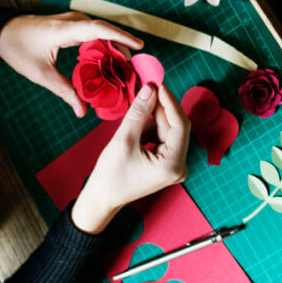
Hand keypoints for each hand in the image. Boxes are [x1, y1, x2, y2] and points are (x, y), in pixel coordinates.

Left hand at [0, 12, 143, 116]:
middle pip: (106, 31)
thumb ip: (64, 91)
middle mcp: (73, 21)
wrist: (1, 32)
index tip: (140, 46)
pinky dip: (105, 44)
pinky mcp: (73, 23)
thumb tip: (81, 111)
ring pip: (102, 31)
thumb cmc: (18, 49)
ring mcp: (73, 20)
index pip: (100, 29)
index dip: (121, 37)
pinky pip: (95, 32)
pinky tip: (109, 59)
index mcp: (65, 30)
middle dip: (123, 47)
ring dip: (115, 46)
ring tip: (125, 66)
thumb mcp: (40, 74)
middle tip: (134, 68)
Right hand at [72, 84, 190, 233]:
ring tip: (133, 118)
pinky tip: (135, 131)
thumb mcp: (123, 139)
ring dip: (152, 120)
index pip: (180, 125)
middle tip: (148, 88)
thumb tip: (150, 89)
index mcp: (173, 165)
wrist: (101, 198)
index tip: (159, 84)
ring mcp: (175, 166)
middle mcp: (180, 167)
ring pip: (168, 131)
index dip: (170, 102)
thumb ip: (139, 112)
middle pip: (175, 127)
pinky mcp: (167, 164)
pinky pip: (162, 139)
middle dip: (160, 108)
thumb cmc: (109, 175)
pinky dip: (150, 130)